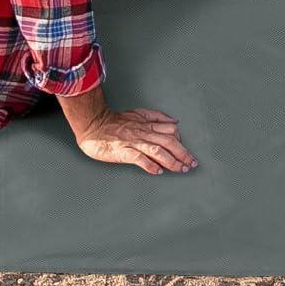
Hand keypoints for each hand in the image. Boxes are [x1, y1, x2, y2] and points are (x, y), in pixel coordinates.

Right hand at [75, 106, 198, 174]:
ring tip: (180, 169)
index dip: (181, 141)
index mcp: (147, 123)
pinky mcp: (122, 150)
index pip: (171, 130)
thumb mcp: (138, 113)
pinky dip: (149, 165)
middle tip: (191, 164)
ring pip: (157, 150)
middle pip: (168, 141)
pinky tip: (157, 171)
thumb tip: (175, 121)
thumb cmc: (114, 122)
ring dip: (171, 161)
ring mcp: (133, 141)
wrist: (93, 124)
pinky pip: (138, 158)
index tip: (187, 153)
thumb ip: (156, 117)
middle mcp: (143, 132)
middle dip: (183, 153)